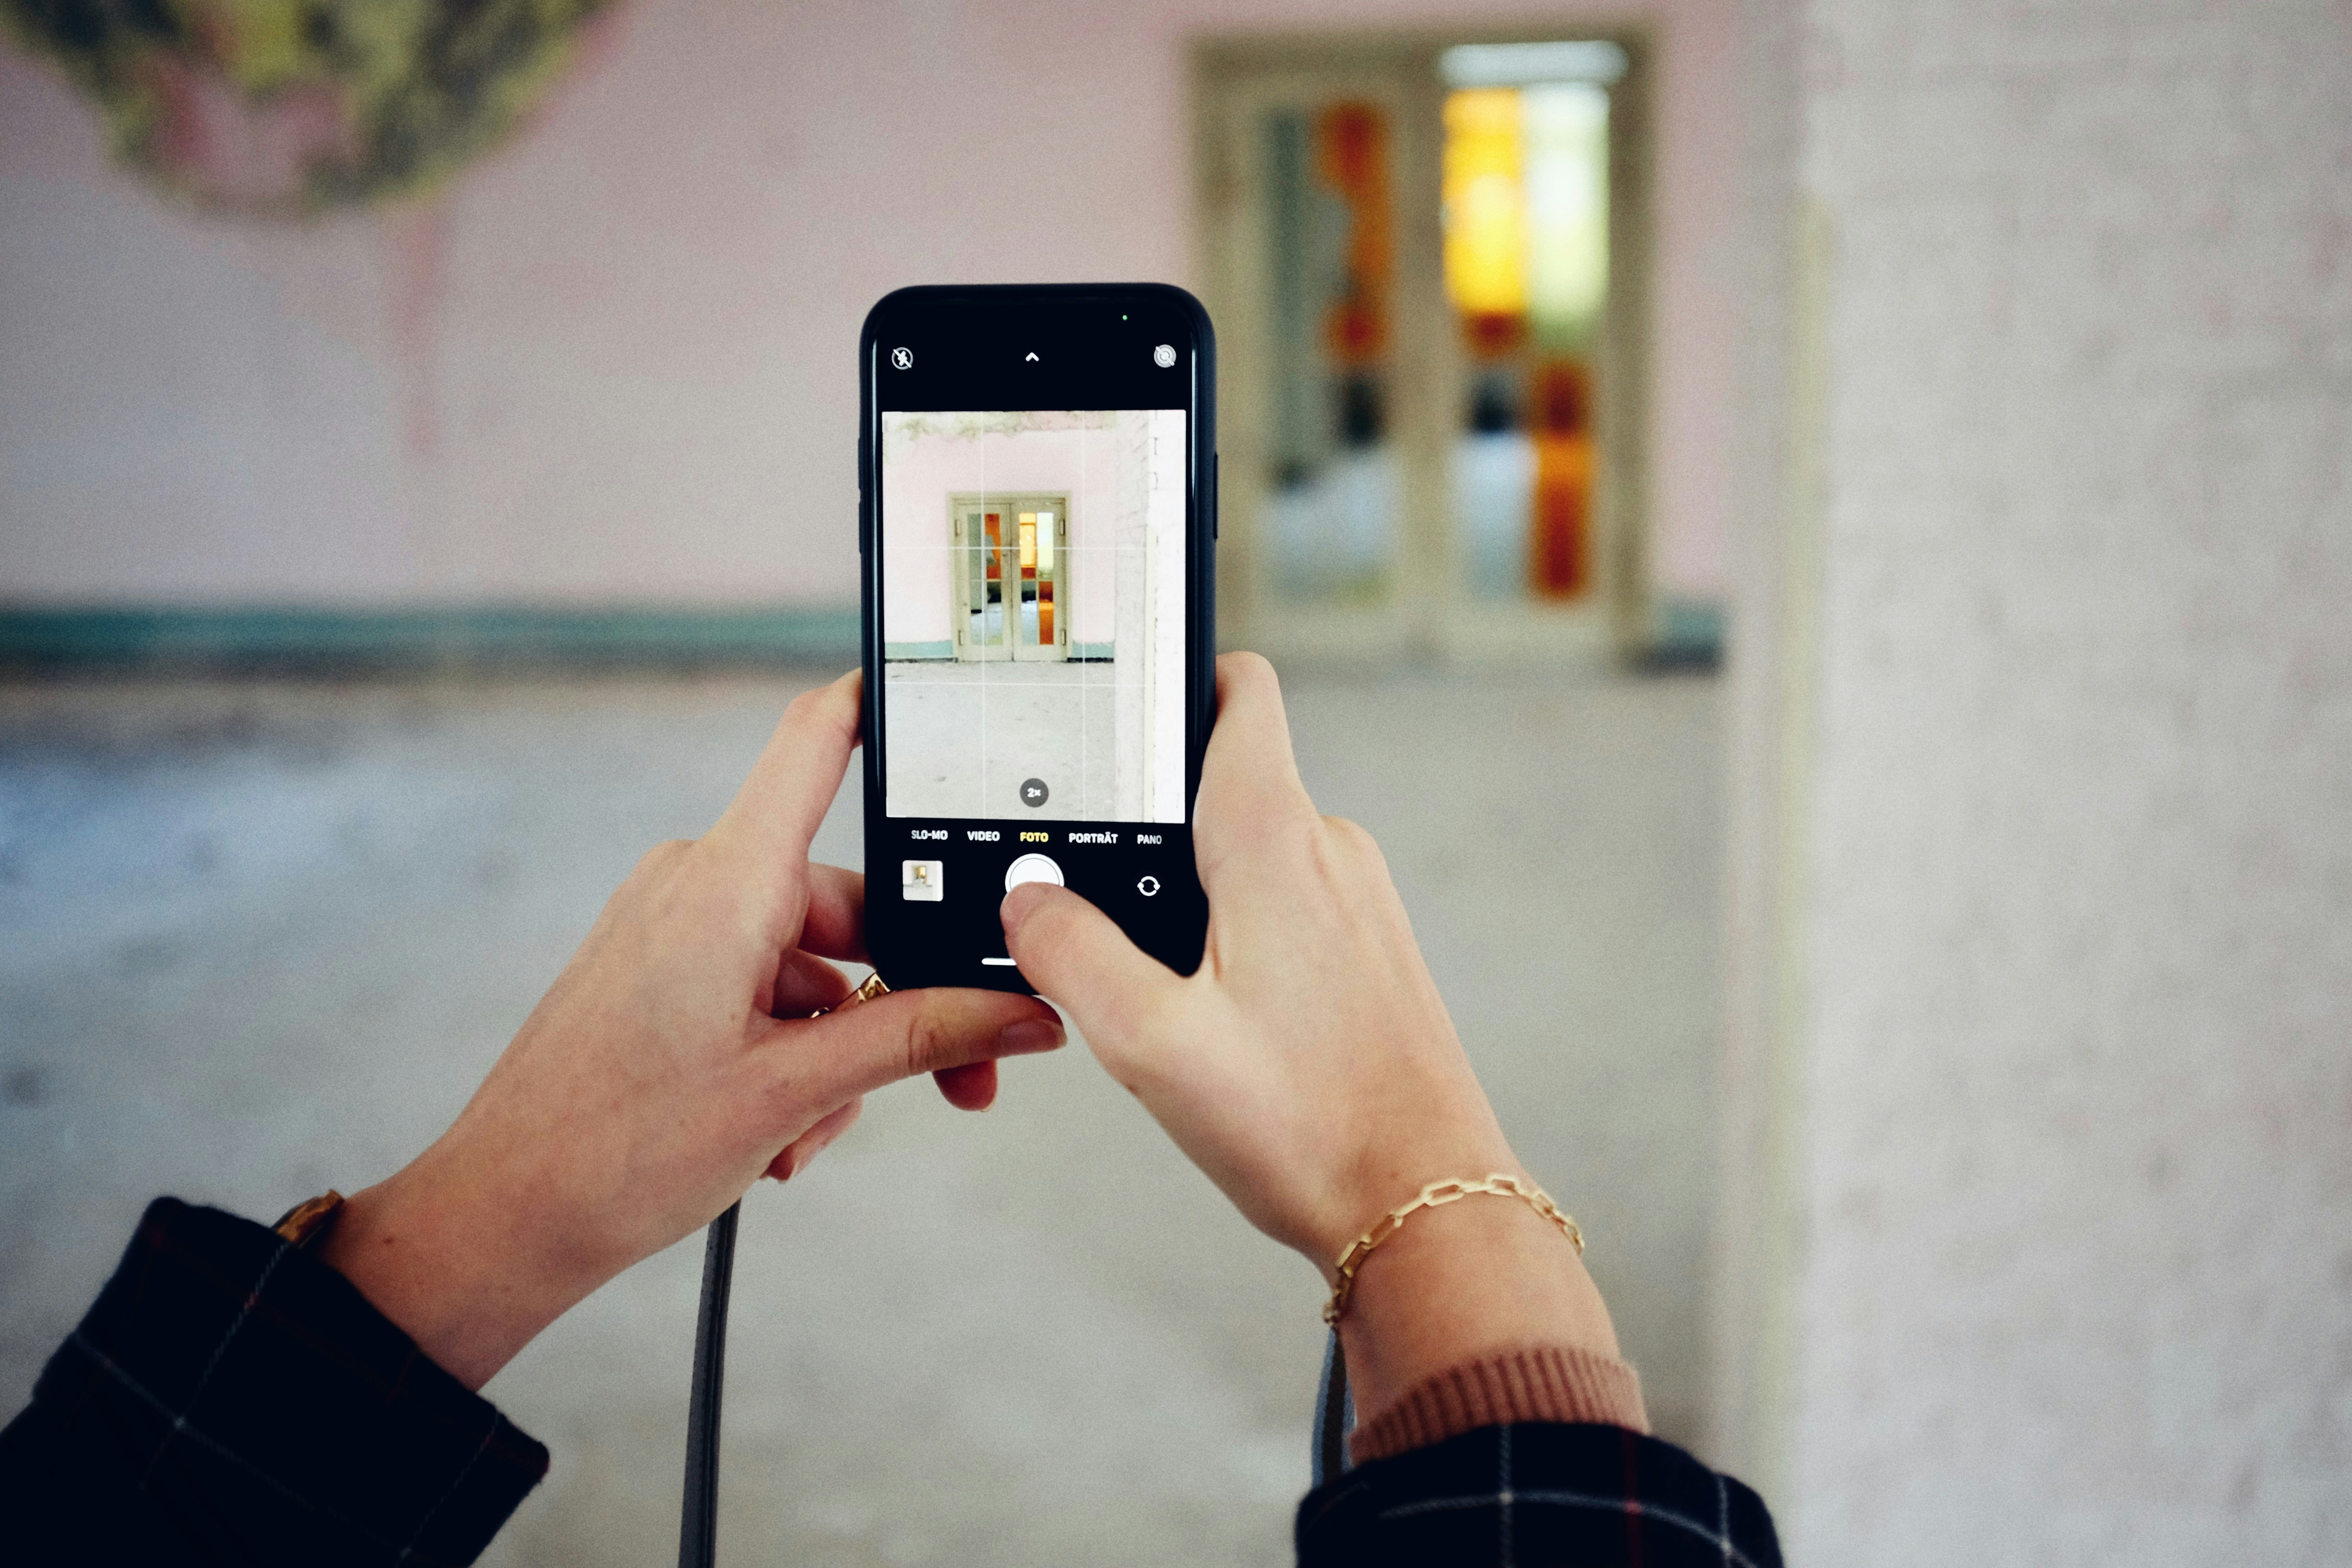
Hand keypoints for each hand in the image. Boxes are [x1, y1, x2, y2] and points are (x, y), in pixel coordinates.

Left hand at [323, 671, 1063, 1388]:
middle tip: (956, 1081)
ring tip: (805, 1135)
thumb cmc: (611, 1152)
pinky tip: (775, 1131)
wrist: (500, 1219)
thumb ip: (923, 1041)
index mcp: (728, 883)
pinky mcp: (659, 972)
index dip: (879, 700)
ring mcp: (674, 929)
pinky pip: (762, 991)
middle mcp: (699, 885)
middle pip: (849, 903)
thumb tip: (1021, 1015)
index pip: (815, 743)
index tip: (941, 689)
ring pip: (812, 966)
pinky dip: (788, 1056)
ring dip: (838, 1053)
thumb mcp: (795, 1092)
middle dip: (904, 1000)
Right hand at [1000, 653, 1614, 1415]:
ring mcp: (1357, 898)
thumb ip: (1071, 955)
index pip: (1237, 691)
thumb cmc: (1308, 1129)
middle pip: (1221, 781)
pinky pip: (1283, 906)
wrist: (1424, 1206)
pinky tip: (1217, 1021)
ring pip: (1247, 854)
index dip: (1175, 678)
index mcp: (1274, 839)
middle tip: (1098, 918)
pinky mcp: (1370, 948)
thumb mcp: (1152, 1045)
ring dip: (1190, 900)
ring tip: (1163, 994)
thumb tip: (1025, 898)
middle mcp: (1328, 848)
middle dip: (1152, 832)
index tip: (1116, 706)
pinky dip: (1234, 940)